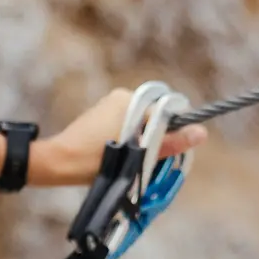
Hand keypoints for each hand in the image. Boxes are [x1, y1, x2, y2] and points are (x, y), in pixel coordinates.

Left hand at [33, 87, 208, 186]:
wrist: (57, 163)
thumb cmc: (91, 160)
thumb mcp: (135, 155)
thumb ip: (169, 143)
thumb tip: (201, 133)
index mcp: (131, 100)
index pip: (168, 111)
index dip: (174, 132)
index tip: (169, 151)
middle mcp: (122, 96)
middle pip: (156, 115)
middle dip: (159, 136)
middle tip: (150, 159)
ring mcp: (110, 104)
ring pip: (143, 122)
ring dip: (144, 140)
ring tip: (133, 160)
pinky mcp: (102, 115)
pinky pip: (128, 124)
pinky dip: (131, 139)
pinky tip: (122, 155)